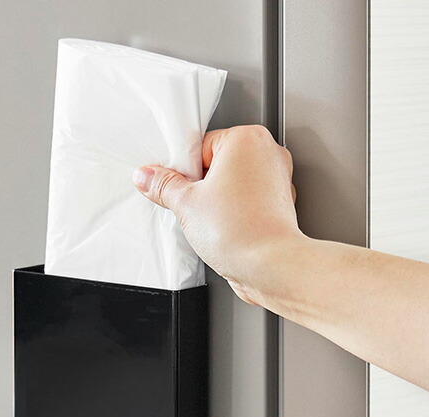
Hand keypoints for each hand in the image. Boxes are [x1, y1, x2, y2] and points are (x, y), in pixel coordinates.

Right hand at [133, 125, 300, 305]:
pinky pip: (248, 201)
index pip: (201, 146)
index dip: (183, 170)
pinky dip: (235, 213)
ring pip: (234, 183)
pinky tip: (226, 228)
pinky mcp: (279, 204)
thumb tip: (149, 177)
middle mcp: (268, 153)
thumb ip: (163, 186)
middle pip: (218, 163)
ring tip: (212, 220)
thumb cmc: (241, 231)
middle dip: (201, 185)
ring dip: (218, 200)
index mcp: (247, 138)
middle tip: (194, 206)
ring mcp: (277, 179)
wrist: (270, 267)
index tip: (176, 187)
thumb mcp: (186, 205)